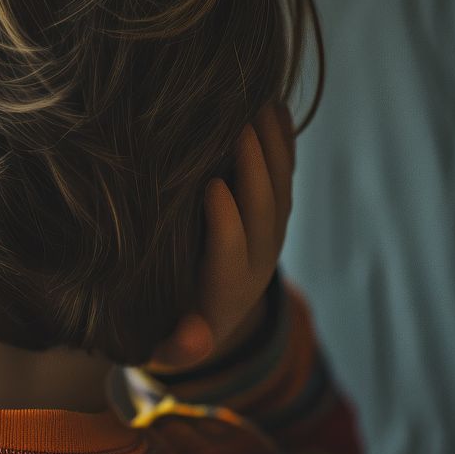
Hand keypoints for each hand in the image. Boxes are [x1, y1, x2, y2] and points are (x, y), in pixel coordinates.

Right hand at [149, 101, 295, 370]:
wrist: (207, 323)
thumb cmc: (168, 329)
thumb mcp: (168, 350)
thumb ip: (178, 349)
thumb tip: (194, 341)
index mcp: (227, 290)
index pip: (231, 250)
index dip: (226, 220)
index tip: (210, 185)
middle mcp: (258, 260)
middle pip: (265, 211)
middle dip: (254, 168)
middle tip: (235, 127)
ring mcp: (271, 235)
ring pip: (281, 187)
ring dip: (272, 146)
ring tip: (255, 103)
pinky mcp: (275, 216)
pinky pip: (286, 175)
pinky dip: (282, 142)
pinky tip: (271, 105)